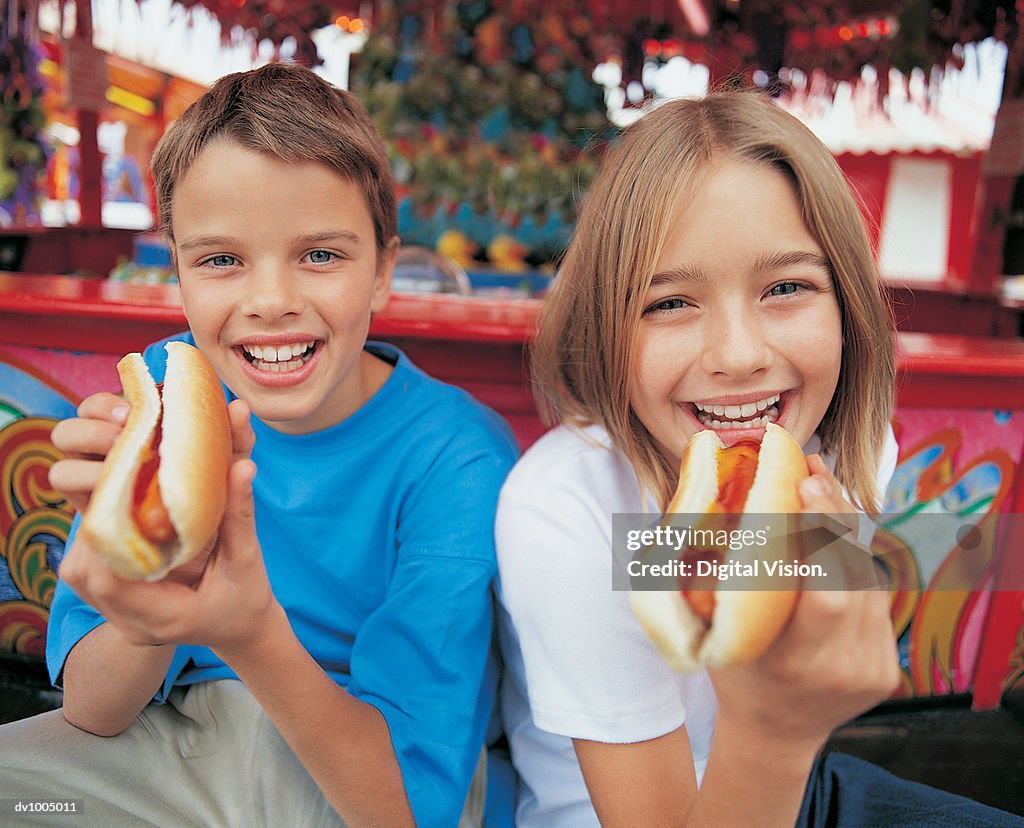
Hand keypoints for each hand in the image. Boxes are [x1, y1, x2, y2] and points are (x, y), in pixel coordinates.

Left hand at [58, 400, 282, 653]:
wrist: (240, 629)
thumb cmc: (247, 599)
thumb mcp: (247, 557)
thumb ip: (239, 514)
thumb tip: (242, 466)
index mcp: (166, 618)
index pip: (111, 581)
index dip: (110, 535)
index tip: (128, 495)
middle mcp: (134, 625)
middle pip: (85, 574)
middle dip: (98, 527)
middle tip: (121, 488)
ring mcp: (120, 619)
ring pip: (78, 573)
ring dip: (94, 532)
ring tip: (119, 500)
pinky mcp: (115, 607)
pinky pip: (87, 573)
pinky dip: (97, 543)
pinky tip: (119, 520)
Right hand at [709, 456, 899, 750]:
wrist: (774, 734)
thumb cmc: (734, 673)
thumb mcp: (715, 634)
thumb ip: (717, 580)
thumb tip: (704, 498)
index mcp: (793, 663)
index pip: (827, 591)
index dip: (822, 533)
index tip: (805, 484)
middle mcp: (841, 667)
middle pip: (854, 575)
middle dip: (835, 515)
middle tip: (812, 472)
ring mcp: (871, 669)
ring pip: (870, 581)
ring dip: (847, 533)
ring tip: (821, 490)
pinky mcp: (887, 668)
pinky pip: (876, 599)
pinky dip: (855, 563)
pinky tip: (834, 535)